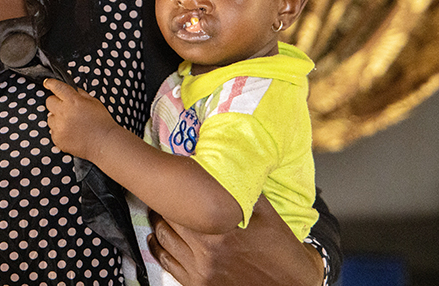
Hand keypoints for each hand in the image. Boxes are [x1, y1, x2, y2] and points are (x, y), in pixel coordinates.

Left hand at [43, 78, 117, 160]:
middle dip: (56, 102)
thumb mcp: (94, 102)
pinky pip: (53, 131)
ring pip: (50, 117)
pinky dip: (59, 131)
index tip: (47, 83)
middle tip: (66, 108)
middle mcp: (63, 112)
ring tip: (71, 123)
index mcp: (73, 100)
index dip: (50, 83)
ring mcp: (59, 126)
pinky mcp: (57, 138)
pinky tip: (71, 132)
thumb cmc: (102, 122)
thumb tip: (71, 90)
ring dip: (57, 118)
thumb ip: (80, 94)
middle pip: (49, 102)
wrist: (104, 143)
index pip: (57, 87)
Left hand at [147, 194, 323, 285]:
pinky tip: (156, 240)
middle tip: (160, 192)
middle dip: (162, 205)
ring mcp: (201, 271)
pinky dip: (158, 250)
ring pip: (164, 242)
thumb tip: (230, 167)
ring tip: (156, 212)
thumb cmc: (282, 252)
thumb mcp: (268, 215)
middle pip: (168, 222)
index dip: (173, 190)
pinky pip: (168, 265)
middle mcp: (206, 252)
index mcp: (221, 231)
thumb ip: (245, 192)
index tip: (171, 179)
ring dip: (157, 225)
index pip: (182, 205)